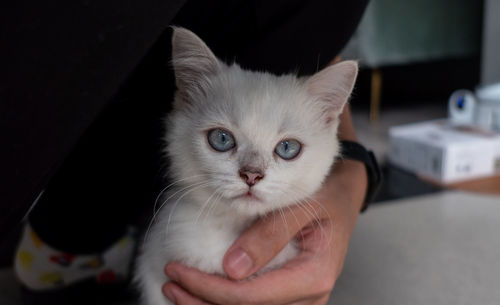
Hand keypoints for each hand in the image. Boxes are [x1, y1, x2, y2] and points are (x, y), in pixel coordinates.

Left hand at [162, 158, 366, 304]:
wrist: (344, 197)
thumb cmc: (326, 196)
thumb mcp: (300, 206)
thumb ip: (269, 236)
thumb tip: (232, 268)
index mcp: (314, 275)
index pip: (252, 296)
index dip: (209, 289)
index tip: (177, 272)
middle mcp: (310, 295)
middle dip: (202, 301)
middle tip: (171, 283)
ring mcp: (302, 298)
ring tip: (178, 290)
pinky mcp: (292, 294)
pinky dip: (225, 301)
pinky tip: (202, 292)